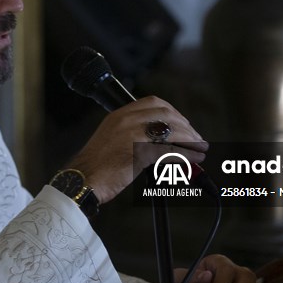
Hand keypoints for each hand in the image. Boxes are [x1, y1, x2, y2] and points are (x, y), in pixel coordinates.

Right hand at [66, 96, 207, 204]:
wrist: (81, 180)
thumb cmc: (95, 167)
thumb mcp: (111, 140)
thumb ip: (132, 135)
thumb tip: (159, 144)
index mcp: (119, 115)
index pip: (153, 102)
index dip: (173, 112)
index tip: (183, 123)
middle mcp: (126, 120)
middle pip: (166, 114)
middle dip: (186, 126)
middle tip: (196, 138)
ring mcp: (133, 135)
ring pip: (171, 131)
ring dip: (190, 140)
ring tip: (200, 150)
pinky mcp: (139, 153)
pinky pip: (170, 151)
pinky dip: (186, 155)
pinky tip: (192, 160)